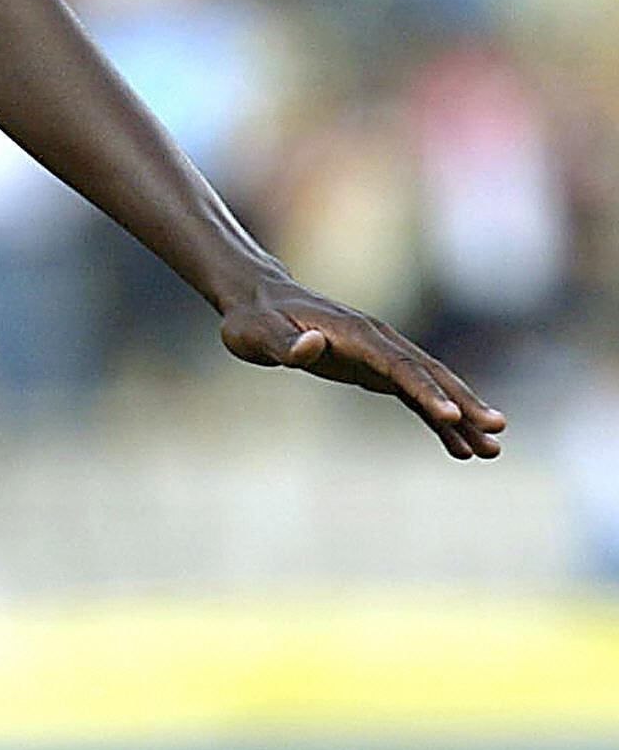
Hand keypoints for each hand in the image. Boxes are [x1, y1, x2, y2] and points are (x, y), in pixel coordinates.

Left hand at [220, 278, 505, 459]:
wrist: (256, 300)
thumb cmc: (253, 320)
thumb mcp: (256, 333)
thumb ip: (284, 343)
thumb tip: (311, 346)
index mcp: (353, 332)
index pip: (398, 365)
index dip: (426, 390)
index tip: (454, 417)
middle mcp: (376, 339)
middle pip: (427, 373)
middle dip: (463, 402)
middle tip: (497, 432)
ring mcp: (379, 352)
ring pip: (429, 384)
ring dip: (461, 414)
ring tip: (492, 450)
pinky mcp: (374, 368)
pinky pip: (414, 395)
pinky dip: (438, 419)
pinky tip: (459, 447)